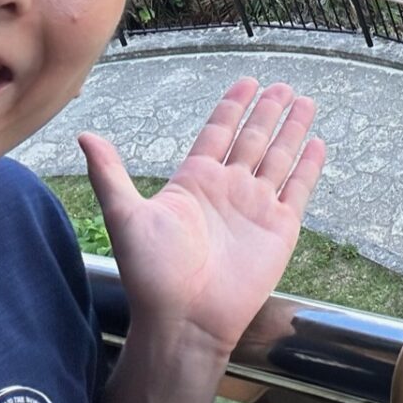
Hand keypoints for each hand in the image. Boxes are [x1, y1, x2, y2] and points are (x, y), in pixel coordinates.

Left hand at [78, 78, 324, 361]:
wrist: (185, 320)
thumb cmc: (152, 273)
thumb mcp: (125, 216)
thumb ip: (110, 174)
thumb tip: (85, 135)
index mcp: (194, 181)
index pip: (218, 132)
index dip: (233, 106)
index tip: (247, 82)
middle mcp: (228, 188)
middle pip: (254, 138)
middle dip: (268, 111)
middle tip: (283, 85)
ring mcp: (256, 207)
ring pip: (279, 157)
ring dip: (292, 130)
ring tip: (305, 102)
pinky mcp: (279, 229)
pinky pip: (298, 190)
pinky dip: (309, 167)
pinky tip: (317, 144)